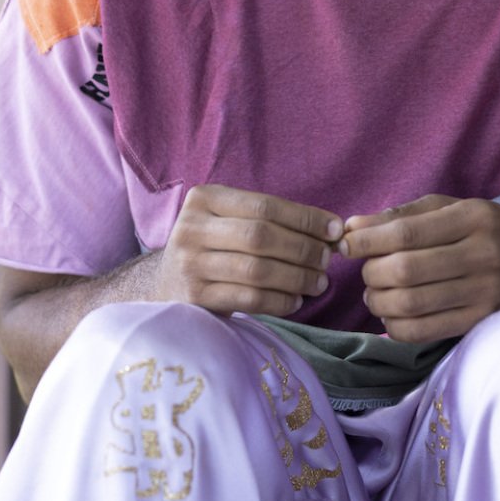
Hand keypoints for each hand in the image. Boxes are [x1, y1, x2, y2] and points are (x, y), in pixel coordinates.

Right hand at [154, 184, 339, 316]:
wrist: (164, 284)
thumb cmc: (212, 247)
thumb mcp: (228, 221)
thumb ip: (269, 220)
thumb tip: (331, 231)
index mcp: (204, 199)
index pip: (265, 206)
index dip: (305, 218)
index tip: (335, 230)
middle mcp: (191, 228)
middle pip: (261, 236)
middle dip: (303, 249)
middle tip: (327, 261)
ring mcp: (190, 264)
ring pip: (257, 270)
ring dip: (296, 277)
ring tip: (318, 283)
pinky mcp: (194, 298)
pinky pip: (248, 299)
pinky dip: (279, 301)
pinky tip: (295, 301)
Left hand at [341, 195, 499, 342]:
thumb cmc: (498, 234)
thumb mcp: (461, 209)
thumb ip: (407, 214)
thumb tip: (352, 227)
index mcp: (473, 217)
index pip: (405, 231)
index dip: (366, 240)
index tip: (346, 243)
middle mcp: (481, 253)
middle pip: (403, 269)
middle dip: (371, 273)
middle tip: (366, 273)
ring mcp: (484, 292)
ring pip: (410, 303)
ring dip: (379, 303)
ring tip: (376, 296)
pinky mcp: (482, 322)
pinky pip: (425, 331)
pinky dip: (396, 328)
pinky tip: (392, 318)